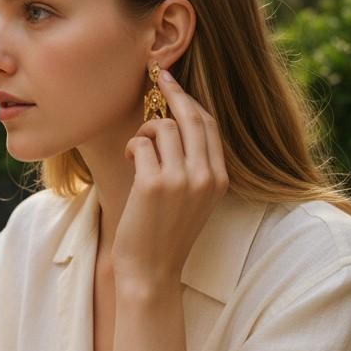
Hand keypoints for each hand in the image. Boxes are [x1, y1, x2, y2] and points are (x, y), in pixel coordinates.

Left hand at [112, 71, 228, 290]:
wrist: (152, 273)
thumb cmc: (165, 235)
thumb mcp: (192, 199)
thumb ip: (193, 166)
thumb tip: (174, 122)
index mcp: (220, 179)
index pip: (209, 125)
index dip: (190, 101)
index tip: (173, 85)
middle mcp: (206, 176)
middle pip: (192, 117)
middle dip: (172, 92)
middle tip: (157, 77)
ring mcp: (182, 180)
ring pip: (163, 127)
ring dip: (144, 131)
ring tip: (138, 150)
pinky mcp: (155, 184)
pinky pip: (141, 143)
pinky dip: (132, 146)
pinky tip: (130, 160)